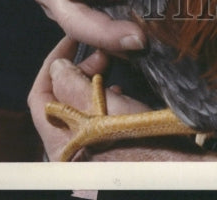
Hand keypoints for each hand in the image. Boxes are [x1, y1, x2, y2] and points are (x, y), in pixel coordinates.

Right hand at [0, 0, 145, 52]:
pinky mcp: (71, 8)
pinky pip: (88, 29)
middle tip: (137, 36)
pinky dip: (109, 41)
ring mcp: (57, 3)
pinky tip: (140, 44)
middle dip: (102, 31)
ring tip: (144, 43)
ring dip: (110, 41)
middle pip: (70, 16)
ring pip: (80, 29)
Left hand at [29, 37, 216, 161]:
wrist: (177, 177)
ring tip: (111, 69)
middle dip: (77, 71)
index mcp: (61, 142)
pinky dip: (102, 101)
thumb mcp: (110, 111)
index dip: (53, 63)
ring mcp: (86, 153)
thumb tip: (57, 67)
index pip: (39, 96)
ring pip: (77, 109)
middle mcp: (68, 150)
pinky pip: (93, 122)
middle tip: (102, 55)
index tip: (72, 40)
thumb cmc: (145, 149)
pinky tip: (120, 94)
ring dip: (90, 83)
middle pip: (59, 101)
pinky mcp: (104, 153)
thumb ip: (77, 88)